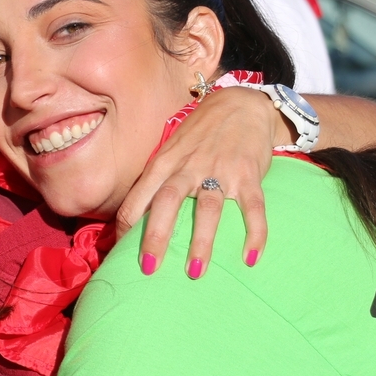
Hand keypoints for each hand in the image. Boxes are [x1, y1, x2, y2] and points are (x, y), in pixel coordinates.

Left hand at [117, 87, 285, 276]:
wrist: (242, 103)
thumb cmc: (200, 132)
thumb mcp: (171, 148)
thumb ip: (157, 177)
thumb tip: (136, 216)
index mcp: (165, 161)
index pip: (139, 195)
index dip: (127, 224)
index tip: (121, 252)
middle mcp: (189, 166)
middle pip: (167, 202)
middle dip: (156, 236)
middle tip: (149, 268)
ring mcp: (220, 170)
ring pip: (207, 209)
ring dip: (201, 242)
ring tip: (195, 272)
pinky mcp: (248, 175)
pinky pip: (252, 208)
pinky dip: (254, 234)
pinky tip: (250, 258)